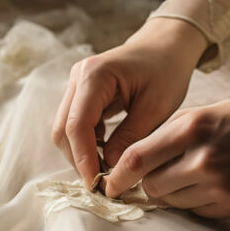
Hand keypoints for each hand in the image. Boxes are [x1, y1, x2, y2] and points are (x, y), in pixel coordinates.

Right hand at [52, 17, 208, 186]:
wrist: (166, 46)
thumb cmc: (166, 70)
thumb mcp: (156, 108)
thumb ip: (131, 138)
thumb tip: (109, 167)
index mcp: (95, 76)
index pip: (77, 125)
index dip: (83, 159)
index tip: (97, 185)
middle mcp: (78, 77)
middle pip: (63, 129)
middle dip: (79, 159)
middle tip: (102, 183)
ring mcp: (76, 83)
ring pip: (64, 128)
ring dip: (81, 153)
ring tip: (106, 171)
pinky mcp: (81, 92)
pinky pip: (74, 123)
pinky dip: (86, 143)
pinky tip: (106, 153)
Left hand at [103, 89, 229, 217]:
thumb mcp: (213, 111)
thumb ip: (176, 134)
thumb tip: (141, 158)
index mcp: (193, 127)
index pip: (137, 158)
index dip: (118, 174)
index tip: (109, 182)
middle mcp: (202, 158)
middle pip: (151, 186)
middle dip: (148, 184)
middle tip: (158, 176)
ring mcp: (219, 186)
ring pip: (172, 202)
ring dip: (173, 194)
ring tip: (194, 177)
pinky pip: (197, 212)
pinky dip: (196, 203)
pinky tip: (214, 186)